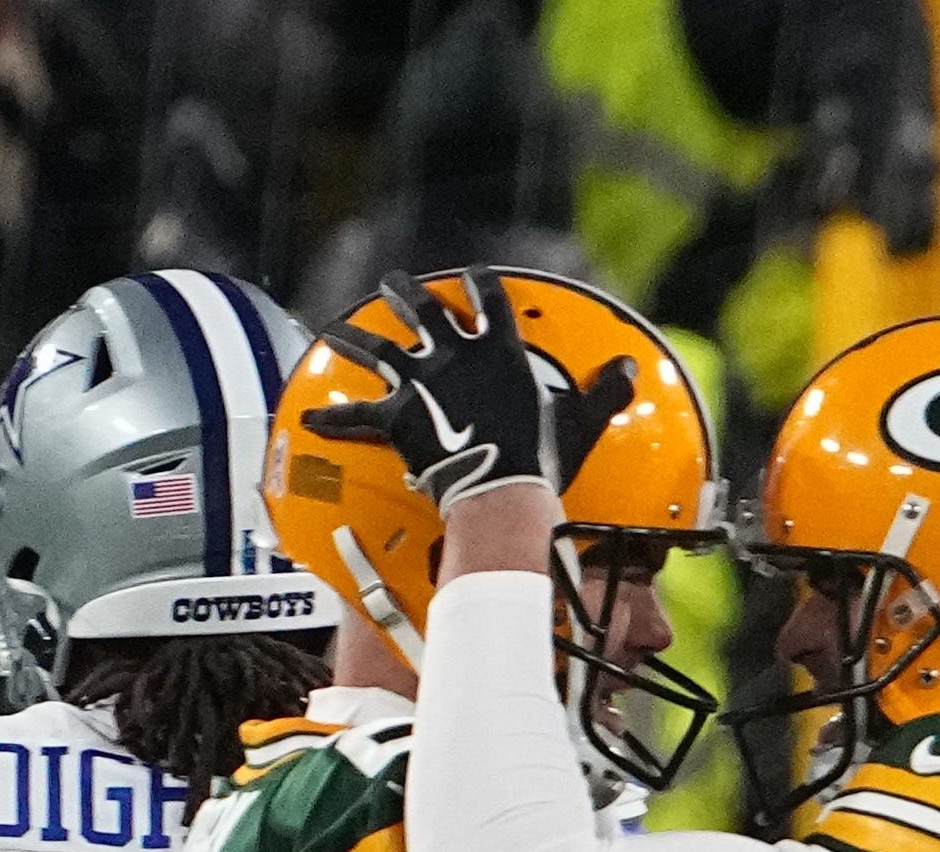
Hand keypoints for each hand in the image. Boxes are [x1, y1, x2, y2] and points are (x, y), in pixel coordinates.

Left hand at [302, 267, 635, 507]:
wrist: (501, 489)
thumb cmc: (542, 459)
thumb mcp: (580, 420)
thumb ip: (603, 391)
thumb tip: (632, 369)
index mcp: (498, 348)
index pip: (489, 300)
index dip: (480, 284)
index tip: (472, 274)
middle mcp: (453, 352)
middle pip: (422, 308)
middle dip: (405, 292)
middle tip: (392, 282)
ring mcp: (420, 380)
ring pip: (379, 348)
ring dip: (355, 336)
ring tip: (335, 328)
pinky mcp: (397, 416)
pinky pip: (357, 416)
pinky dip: (333, 418)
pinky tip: (307, 417)